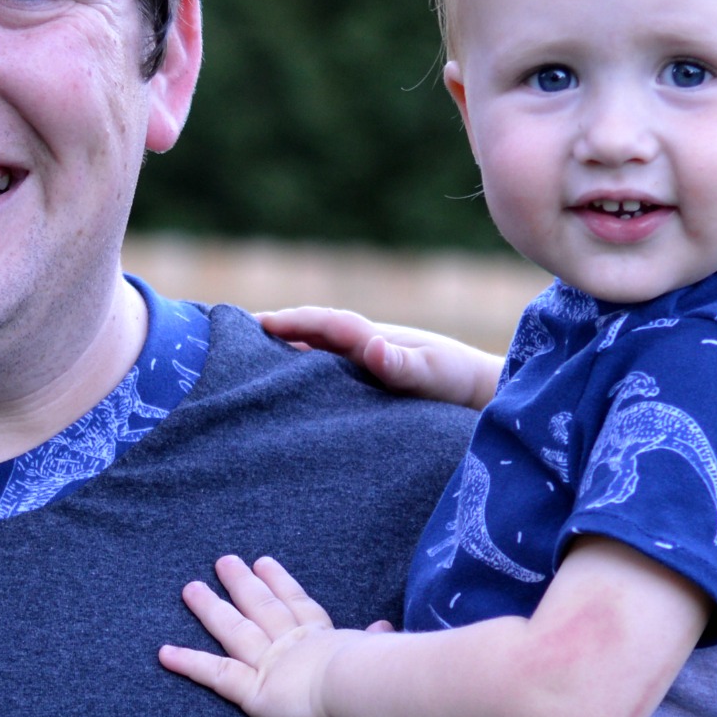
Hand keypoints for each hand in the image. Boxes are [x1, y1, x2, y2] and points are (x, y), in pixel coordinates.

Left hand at [158, 555, 380, 716]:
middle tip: (222, 560)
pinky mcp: (253, 690)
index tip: (265, 563)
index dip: (281, 583)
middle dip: (241, 583)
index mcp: (323, 637)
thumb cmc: (378, 671)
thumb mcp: (378, 650)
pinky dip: (189, 663)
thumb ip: (375, 639)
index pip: (298, 605)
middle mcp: (290, 644)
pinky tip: (164, 653)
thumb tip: (383, 626)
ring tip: (190, 587)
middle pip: (260, 607)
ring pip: (233, 630)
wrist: (362, 684)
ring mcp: (268, 663)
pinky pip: (216, 675)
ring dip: (211, 608)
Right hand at [259, 306, 501, 409]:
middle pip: (313, 333)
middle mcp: (365, 347)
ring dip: (287, 351)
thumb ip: (403, 365)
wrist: (484, 394)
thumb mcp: (433, 376)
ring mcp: (366, 364)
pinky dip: (305, 373)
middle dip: (277, 331)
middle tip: (232, 336)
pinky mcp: (370, 383)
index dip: (291, 322)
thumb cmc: (459, 384)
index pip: (325, 324)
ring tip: (247, 361)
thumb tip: (371, 348)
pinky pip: (329, 373)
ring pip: (318, 352)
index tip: (255, 324)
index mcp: (374, 340)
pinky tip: (288, 387)